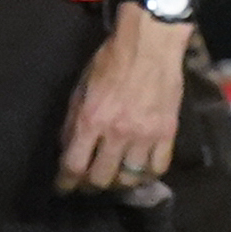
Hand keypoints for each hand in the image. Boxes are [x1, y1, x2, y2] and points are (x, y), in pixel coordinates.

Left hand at [57, 14, 186, 195]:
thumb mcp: (81, 88)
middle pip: (101, 179)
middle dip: (90, 186)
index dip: (65, 184)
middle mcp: (117, 133)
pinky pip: (157, 168)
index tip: (63, 188)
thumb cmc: (111, 61)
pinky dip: (146, 175)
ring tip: (114, 177)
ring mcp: (145, 135)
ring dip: (118, 183)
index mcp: (91, 119)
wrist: (151, 43)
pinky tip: (140, 171)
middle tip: (88, 183)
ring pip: (129, 179)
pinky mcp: (167, 133)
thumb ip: (73, 121)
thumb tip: (67, 149)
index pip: (73, 166)